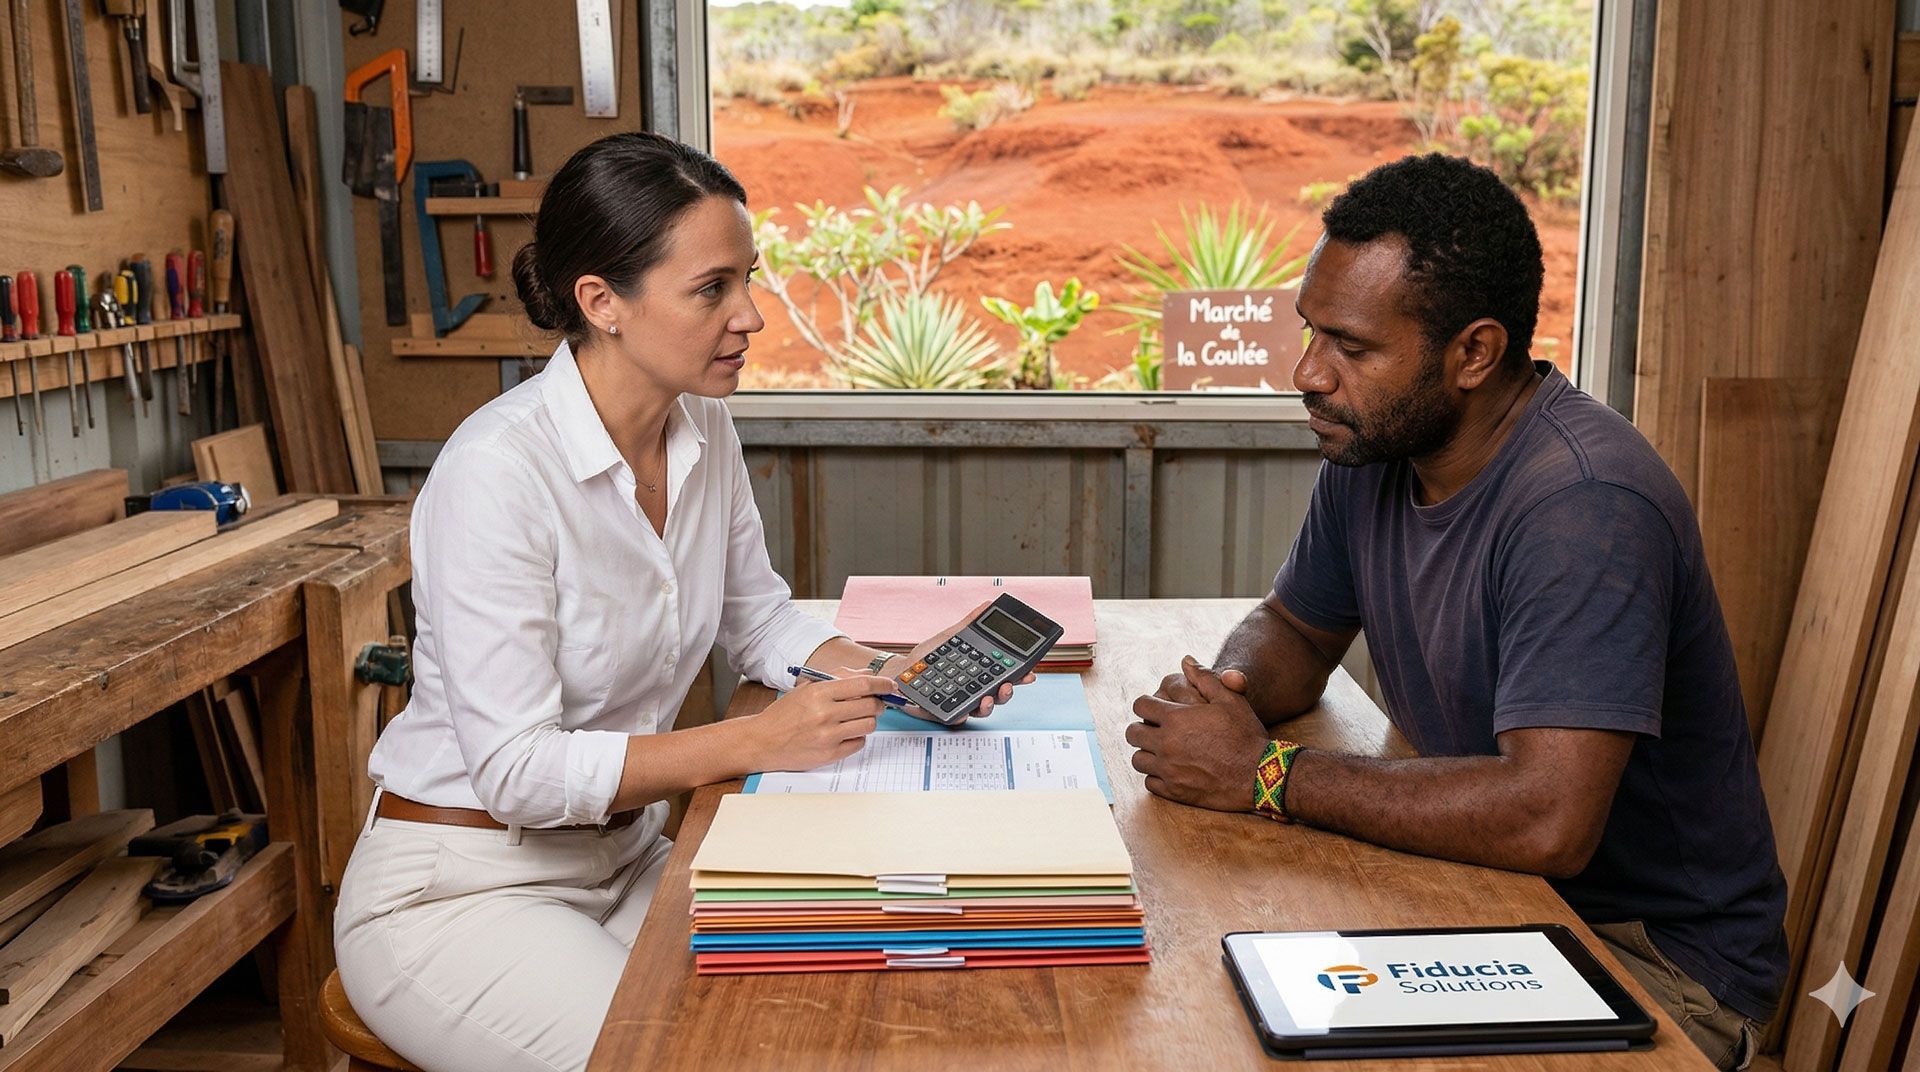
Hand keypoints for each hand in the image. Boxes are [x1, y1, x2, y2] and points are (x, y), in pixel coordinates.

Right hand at [750, 674, 890, 771]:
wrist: (762, 741)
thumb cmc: (785, 713)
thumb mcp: (807, 688)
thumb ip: (838, 678)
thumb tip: (868, 674)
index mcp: (819, 692)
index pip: (863, 684)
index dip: (883, 684)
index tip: (890, 686)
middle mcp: (825, 714)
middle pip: (871, 705)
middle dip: (879, 703)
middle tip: (876, 703)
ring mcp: (828, 736)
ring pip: (868, 725)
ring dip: (869, 720)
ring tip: (858, 718)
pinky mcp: (829, 755)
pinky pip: (859, 744)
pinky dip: (857, 737)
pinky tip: (846, 733)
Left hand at [888, 600, 1036, 724]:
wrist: (902, 671)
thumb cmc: (929, 658)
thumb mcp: (952, 638)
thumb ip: (970, 624)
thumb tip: (986, 605)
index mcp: (979, 673)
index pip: (1003, 675)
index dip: (1018, 676)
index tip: (1030, 673)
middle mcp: (973, 690)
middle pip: (998, 695)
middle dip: (1007, 692)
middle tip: (1008, 685)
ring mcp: (961, 702)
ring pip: (982, 709)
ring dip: (989, 705)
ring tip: (987, 697)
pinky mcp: (945, 712)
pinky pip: (957, 717)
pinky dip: (962, 714)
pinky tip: (965, 709)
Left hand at [1126, 656, 1269, 810]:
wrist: (1260, 774)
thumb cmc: (1245, 734)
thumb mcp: (1230, 699)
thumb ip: (1204, 677)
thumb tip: (1185, 660)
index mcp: (1175, 719)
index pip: (1140, 705)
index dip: (1146, 704)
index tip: (1155, 709)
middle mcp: (1166, 744)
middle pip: (1133, 733)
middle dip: (1141, 728)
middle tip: (1154, 730)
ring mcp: (1168, 770)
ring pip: (1138, 760)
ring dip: (1146, 753)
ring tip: (1160, 750)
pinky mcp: (1174, 791)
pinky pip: (1150, 783)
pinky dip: (1156, 776)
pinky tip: (1169, 770)